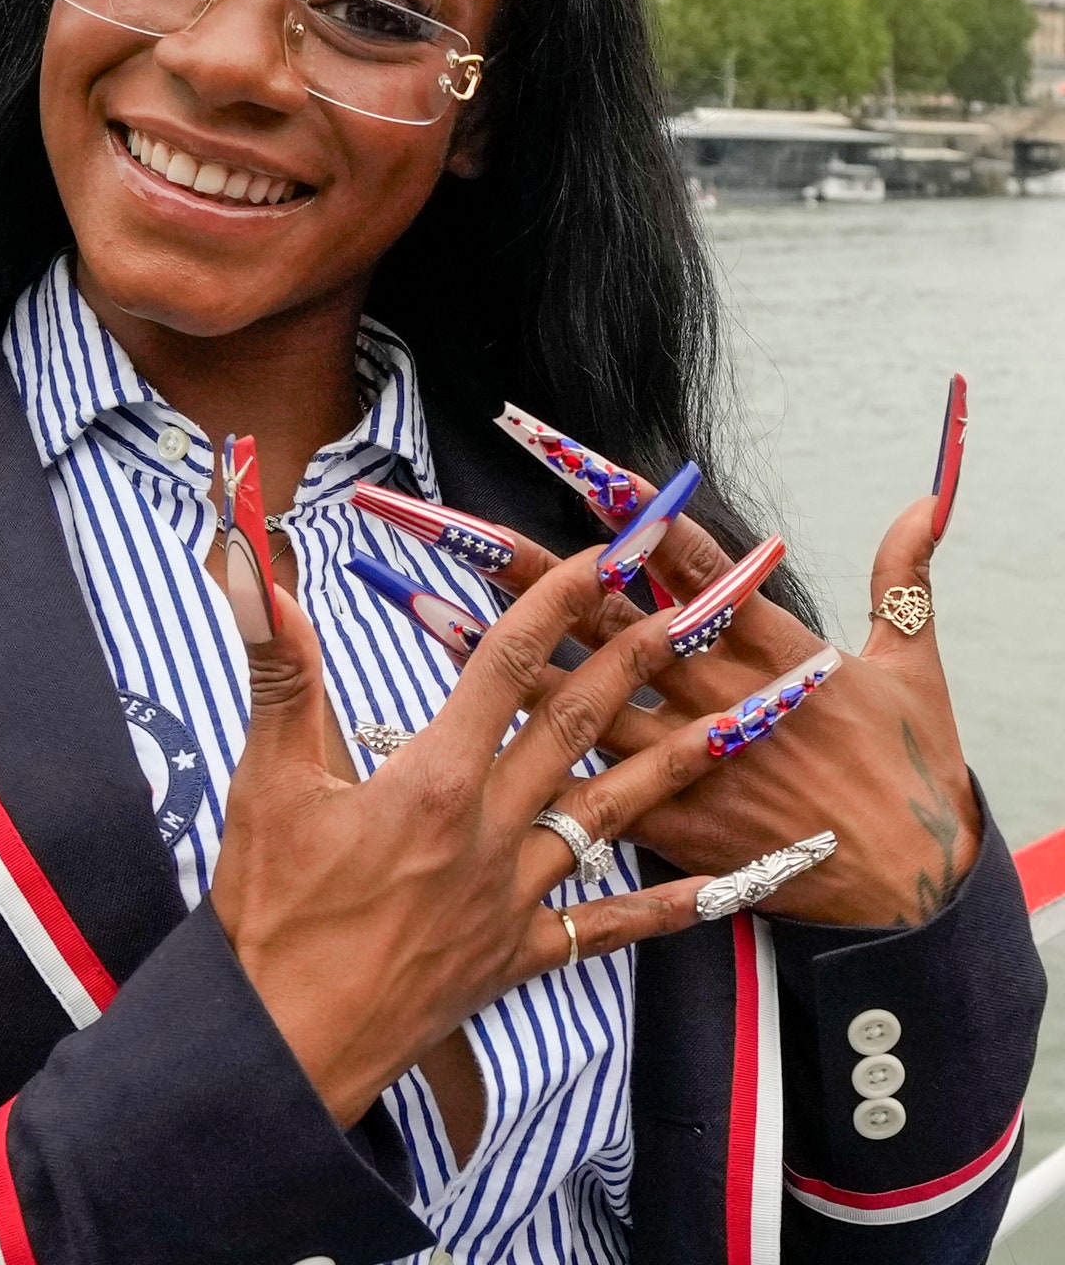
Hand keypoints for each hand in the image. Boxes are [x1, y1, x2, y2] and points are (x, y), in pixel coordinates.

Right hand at [210, 547, 730, 1127]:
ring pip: (612, 814)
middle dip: (638, 658)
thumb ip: (279, 674)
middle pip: (575, 726)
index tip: (602, 555)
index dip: (557, 601)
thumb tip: (261, 577)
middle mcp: (490, 830)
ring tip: (742, 721)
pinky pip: (607, 928)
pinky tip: (723, 887)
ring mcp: (514, 897)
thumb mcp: (266, 783)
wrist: (284, 1048)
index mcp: (433, 780)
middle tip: (694, 607)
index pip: (506, 666)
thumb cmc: (270, 915)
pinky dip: (668, 906)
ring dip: (678, 761)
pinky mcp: (518, 955)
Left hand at [489, 494, 979, 927]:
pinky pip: (583, 785)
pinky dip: (529, 761)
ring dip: (502, 656)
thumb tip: (922, 505)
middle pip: (605, 617)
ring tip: (426, 610)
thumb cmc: (915, 771)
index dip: (630, 507)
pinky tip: (469, 739)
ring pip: (575, 697)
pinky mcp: (670, 823)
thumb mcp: (913, 667)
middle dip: (528, 569)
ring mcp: (686, 759)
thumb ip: (902, 580)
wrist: (915, 891)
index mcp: (771, 645)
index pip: (686, 559)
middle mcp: (715, 692)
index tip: (569, 458)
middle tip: (452, 526)